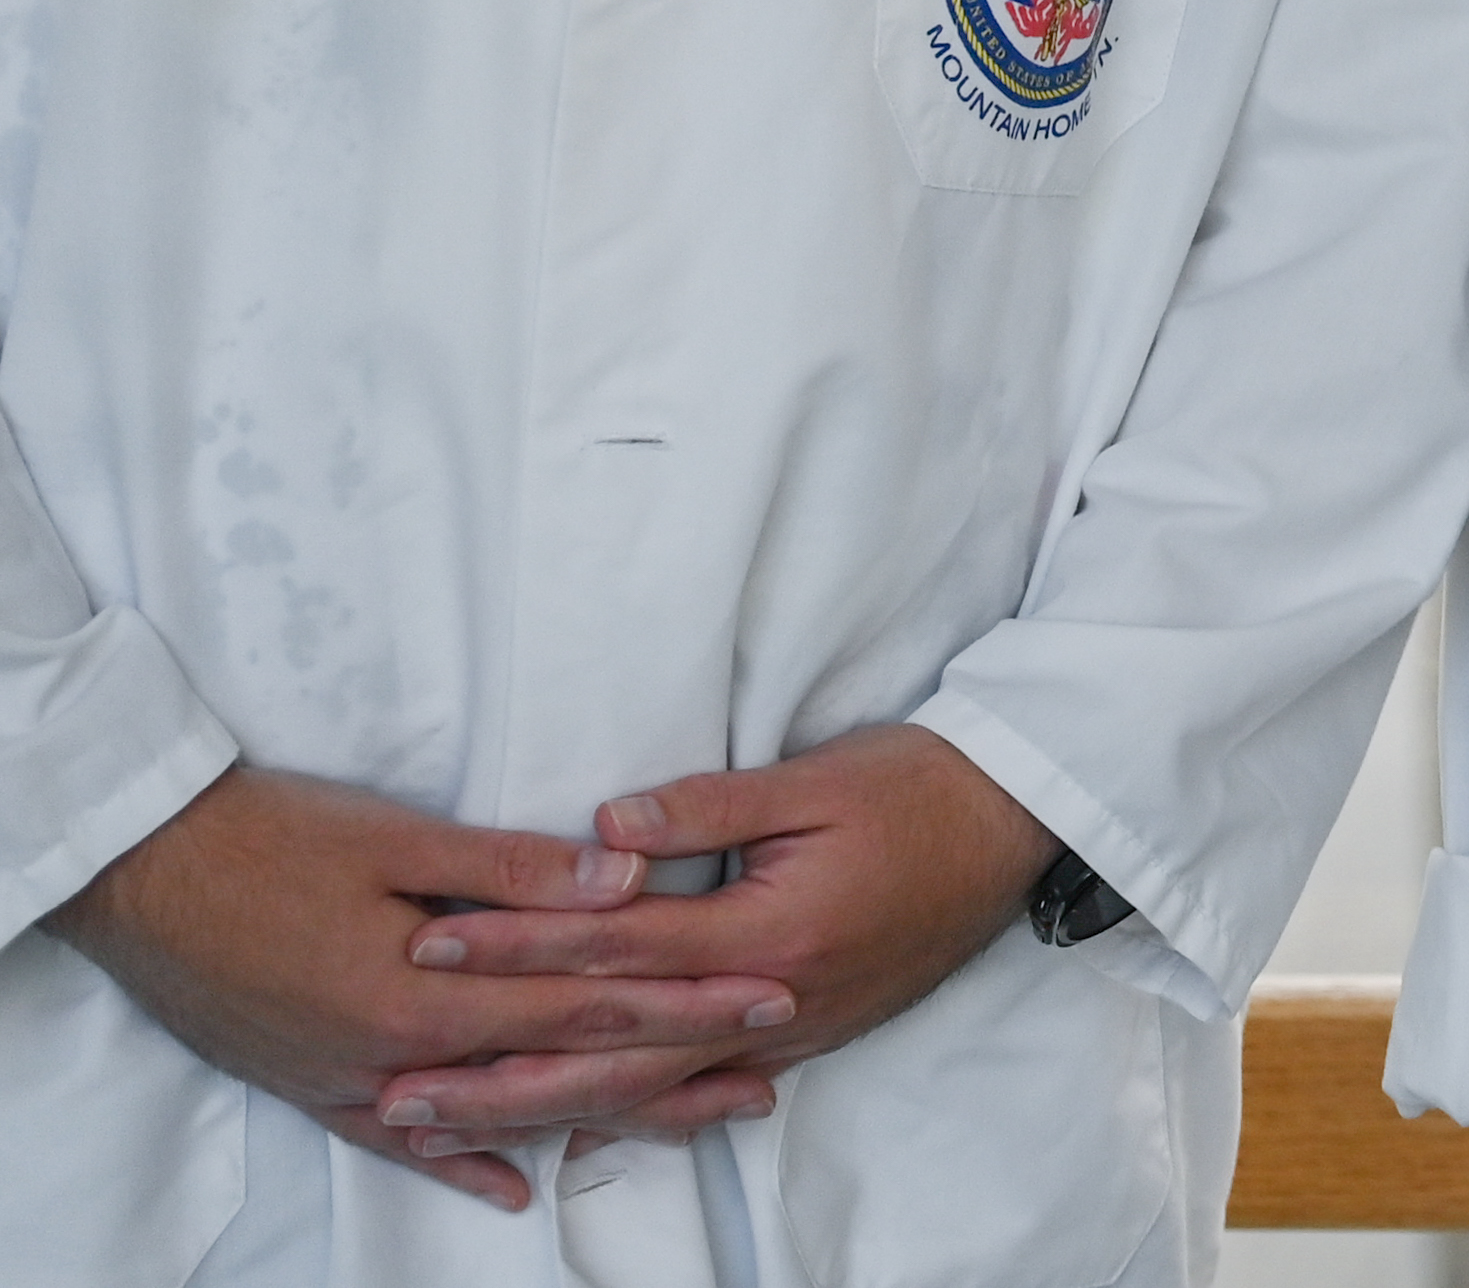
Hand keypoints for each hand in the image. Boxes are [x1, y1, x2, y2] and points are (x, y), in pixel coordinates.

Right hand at [48, 763, 801, 1213]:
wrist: (144, 875)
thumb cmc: (272, 838)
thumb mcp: (397, 838)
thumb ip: (514, 870)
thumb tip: (627, 879)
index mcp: (432, 993)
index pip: (592, 1003)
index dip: (689, 1000)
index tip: (772, 993)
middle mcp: (401, 1057)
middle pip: (562, 1069)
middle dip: (672, 1066)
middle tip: (765, 1069)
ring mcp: (355, 1081)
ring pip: (499, 1114)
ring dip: (595, 1116)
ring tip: (688, 1119)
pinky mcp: (315, 1084)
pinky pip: (403, 1140)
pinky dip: (462, 1161)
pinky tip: (513, 1183)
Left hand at [361, 723, 1058, 1164]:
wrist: (1021, 823)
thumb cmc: (922, 785)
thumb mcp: (818, 776)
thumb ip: (707, 808)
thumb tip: (602, 832)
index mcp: (769, 930)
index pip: (614, 945)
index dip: (516, 944)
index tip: (428, 940)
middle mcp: (773, 999)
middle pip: (612, 1050)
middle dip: (497, 1072)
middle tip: (396, 1089)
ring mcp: (791, 1029)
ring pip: (649, 1089)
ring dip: (544, 1109)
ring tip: (453, 1125)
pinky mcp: (805, 1034)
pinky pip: (701, 1091)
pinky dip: (629, 1117)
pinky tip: (574, 1133)